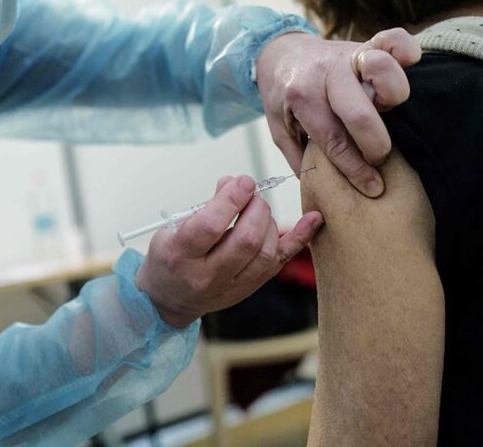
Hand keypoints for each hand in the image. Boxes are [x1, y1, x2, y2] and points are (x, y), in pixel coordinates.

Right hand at [135, 175, 323, 328]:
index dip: (231, 200)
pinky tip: (313, 219)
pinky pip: (280, 263)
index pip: (210, 226)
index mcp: (180, 256)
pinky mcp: (250, 288)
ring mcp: (231, 286)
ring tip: (258, 208)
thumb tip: (233, 182)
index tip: (242, 181)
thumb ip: (203, 206)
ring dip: (269, 221)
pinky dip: (299, 238)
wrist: (170, 300)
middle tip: (251, 194)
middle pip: (245, 240)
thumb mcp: (171, 229)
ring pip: (265, 253)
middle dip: (255, 208)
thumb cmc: (169, 258)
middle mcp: (207, 276)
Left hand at [256, 29, 420, 197]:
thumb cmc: (283, 97)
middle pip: (360, 114)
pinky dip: (407, 52)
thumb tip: (328, 190)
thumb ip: (300, 159)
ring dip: (391, 96)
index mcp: (302, 97)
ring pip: (383, 69)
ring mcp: (348, 54)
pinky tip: (407, 70)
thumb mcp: (278, 130)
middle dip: (375, 146)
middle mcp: (326, 74)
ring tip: (384, 111)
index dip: (357, 170)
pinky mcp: (366, 42)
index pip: (335, 141)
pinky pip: (396, 40)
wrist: (279, 53)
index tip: (373, 188)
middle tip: (377, 157)